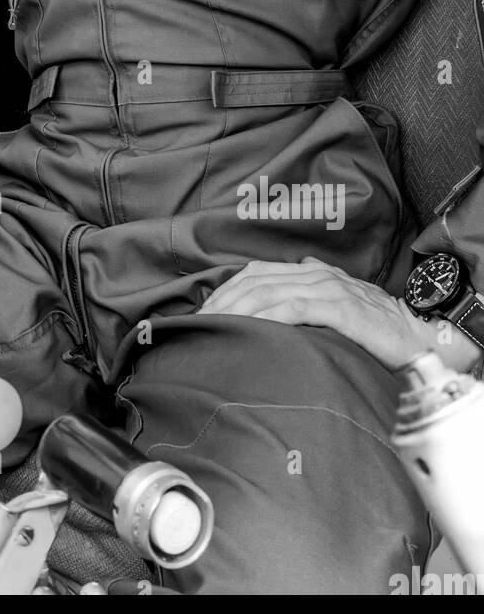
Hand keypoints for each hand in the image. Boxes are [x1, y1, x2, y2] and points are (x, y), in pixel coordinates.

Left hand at [199, 257, 480, 372]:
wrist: (415, 341)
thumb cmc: (372, 332)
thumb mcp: (333, 311)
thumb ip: (306, 301)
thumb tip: (275, 304)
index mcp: (311, 272)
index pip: (256, 273)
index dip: (226, 290)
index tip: (203, 311)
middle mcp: (316, 274)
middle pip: (255, 280)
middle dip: (223, 300)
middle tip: (199, 322)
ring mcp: (328, 288)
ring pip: (269, 291)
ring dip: (237, 308)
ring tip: (214, 326)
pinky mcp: (340, 308)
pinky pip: (294, 307)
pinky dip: (266, 316)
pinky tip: (248, 328)